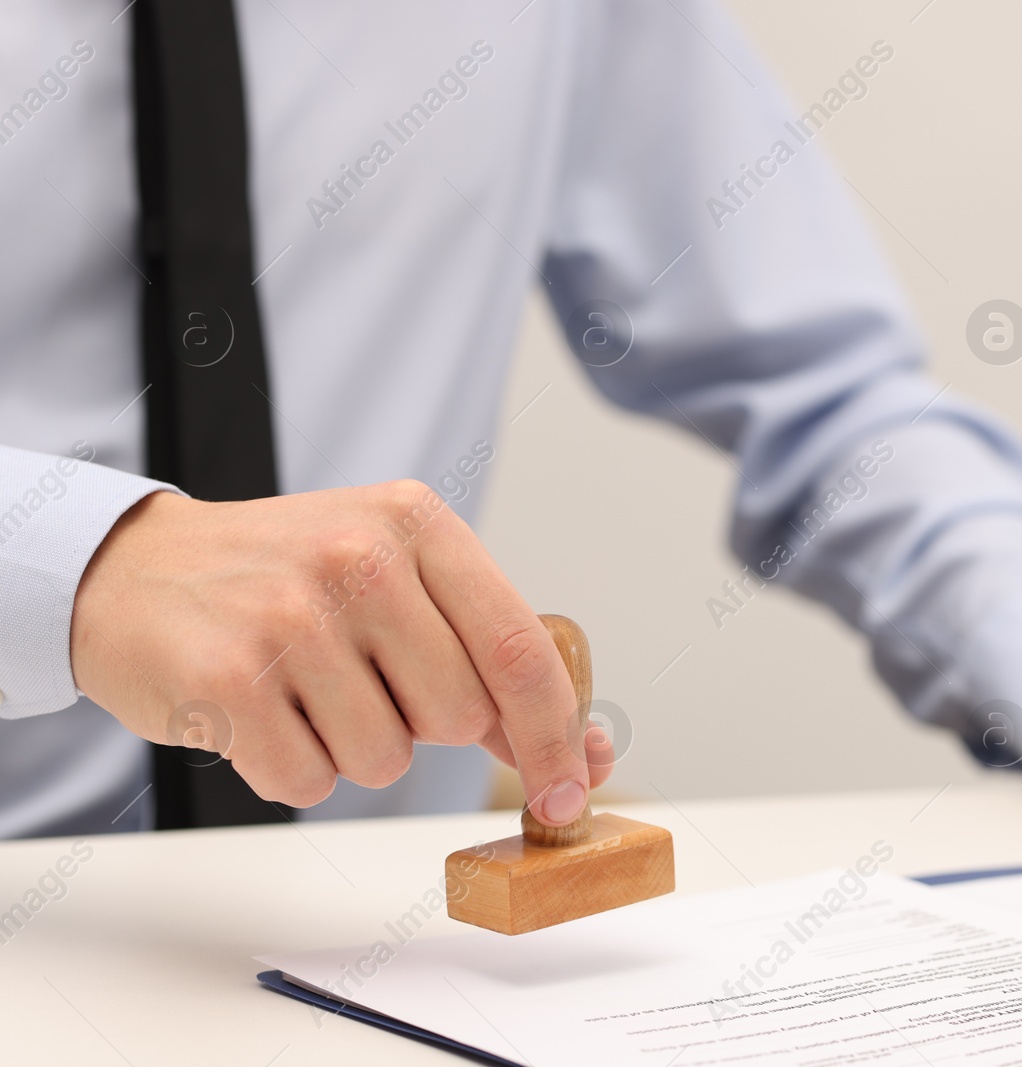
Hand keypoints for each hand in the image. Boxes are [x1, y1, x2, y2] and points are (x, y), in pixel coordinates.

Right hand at [70, 483, 612, 823]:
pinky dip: (293, 767)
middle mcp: (360, 558)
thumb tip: (578, 752)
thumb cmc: (284, 577)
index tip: (569, 790)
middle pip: (460, 715)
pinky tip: (262, 710)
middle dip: (425, 726)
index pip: (519, 647)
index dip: (555, 734)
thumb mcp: (397, 576)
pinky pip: (309, 782)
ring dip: (353, 748)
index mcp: (417, 523)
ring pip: (387, 759)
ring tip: (304, 686)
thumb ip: (486, 655)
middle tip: (365, 680)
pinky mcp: (228, 681)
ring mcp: (291, 617)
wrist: (134, 571)